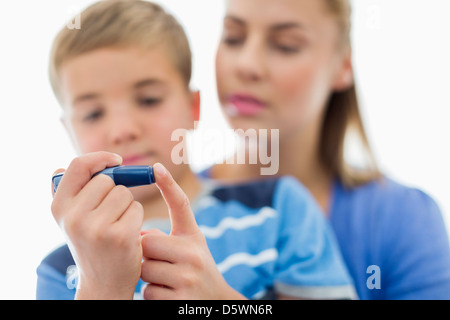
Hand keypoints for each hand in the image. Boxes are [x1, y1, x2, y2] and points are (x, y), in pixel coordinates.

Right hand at [51, 151, 143, 298]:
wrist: (103, 282)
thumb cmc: (92, 244)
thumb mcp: (72, 219)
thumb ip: (71, 192)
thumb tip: (66, 167)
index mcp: (59, 207)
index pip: (78, 166)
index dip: (100, 158)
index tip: (116, 161)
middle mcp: (73, 217)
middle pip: (108, 180)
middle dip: (116, 191)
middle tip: (110, 214)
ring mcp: (96, 227)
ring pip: (124, 194)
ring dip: (128, 205)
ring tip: (117, 225)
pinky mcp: (120, 236)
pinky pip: (137, 208)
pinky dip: (136, 218)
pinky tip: (127, 235)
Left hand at [140, 163, 245, 299]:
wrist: (215, 303)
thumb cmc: (196, 270)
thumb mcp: (190, 249)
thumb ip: (166, 237)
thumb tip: (137, 230)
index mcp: (194, 237)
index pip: (181, 206)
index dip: (168, 185)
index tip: (156, 167)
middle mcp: (194, 254)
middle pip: (148, 242)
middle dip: (146, 253)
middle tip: (161, 263)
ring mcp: (187, 277)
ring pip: (144, 269)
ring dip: (148, 276)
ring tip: (167, 280)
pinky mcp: (179, 299)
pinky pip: (147, 291)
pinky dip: (153, 295)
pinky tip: (168, 295)